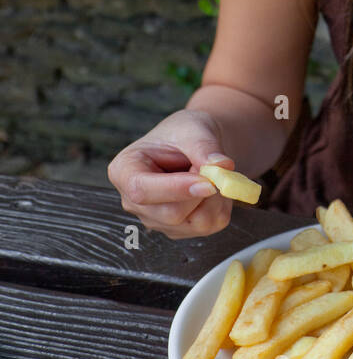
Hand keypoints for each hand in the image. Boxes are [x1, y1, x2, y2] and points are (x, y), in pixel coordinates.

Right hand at [106, 109, 237, 239]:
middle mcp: (134, 202)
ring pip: (195, 223)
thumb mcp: (192, 129)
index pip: (142, 191)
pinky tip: (213, 187)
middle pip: (171, 214)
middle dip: (202, 193)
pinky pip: (210, 226)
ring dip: (216, 198)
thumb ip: (204, 147)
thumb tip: (222, 166)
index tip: (207, 182)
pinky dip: (221, 205)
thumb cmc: (184, 132)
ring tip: (211, 174)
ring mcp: (156, 220)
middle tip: (214, 166)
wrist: (194, 145)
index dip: (176, 189)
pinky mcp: (179, 229)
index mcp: (124, 171)